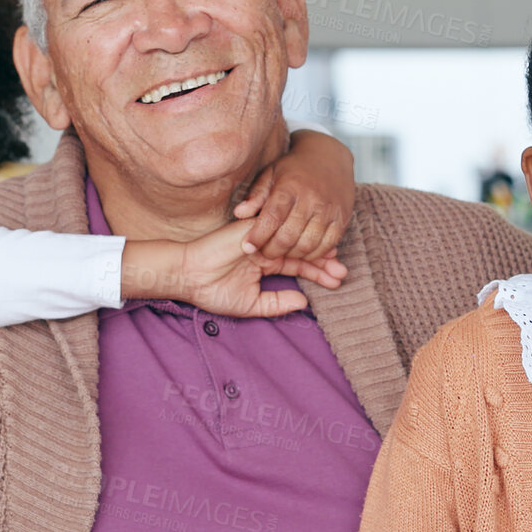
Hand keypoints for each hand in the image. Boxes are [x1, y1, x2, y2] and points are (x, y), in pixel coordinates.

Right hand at [123, 219, 347, 317]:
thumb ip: (277, 304)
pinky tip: (316, 242)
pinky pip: (279, 227)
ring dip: (317, 250)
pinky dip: (298, 233)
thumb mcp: (251, 304)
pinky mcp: (253, 228)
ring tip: (336, 262)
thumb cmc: (213, 291)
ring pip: (296, 239)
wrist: (188, 276)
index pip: (298, 265)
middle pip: (303, 251)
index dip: (318, 272)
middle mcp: (267, 248)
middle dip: (324, 262)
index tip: (337, 281)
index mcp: (266, 263)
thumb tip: (304, 303)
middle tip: (343, 272)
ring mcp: (262, 237)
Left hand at [233, 129, 353, 259]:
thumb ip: (255, 195)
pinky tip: (302, 251)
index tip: (248, 247)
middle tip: (264, 252)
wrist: (329, 156)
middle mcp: (311, 199)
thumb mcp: (270, 174)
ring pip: (308, 245)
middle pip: (288, 236)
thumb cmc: (293, 169)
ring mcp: (329, 210)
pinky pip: (328, 245)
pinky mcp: (342, 218)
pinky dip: (313, 254)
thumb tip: (239, 213)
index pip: (272, 218)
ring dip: (292, 255)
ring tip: (282, 252)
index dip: (258, 236)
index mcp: (290, 186)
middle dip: (272, 250)